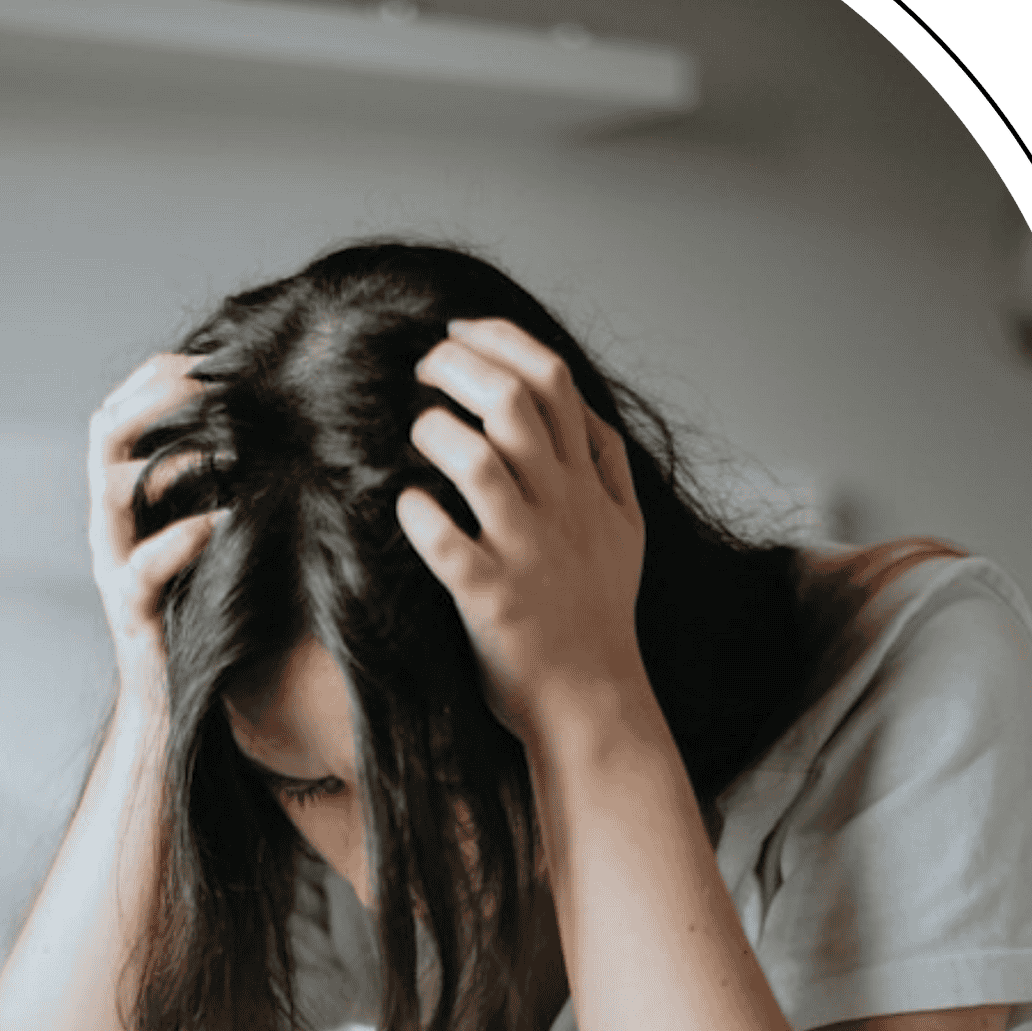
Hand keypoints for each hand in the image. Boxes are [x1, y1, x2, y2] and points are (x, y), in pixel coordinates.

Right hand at [87, 352, 221, 708]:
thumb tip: (273, 425)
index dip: (155, 376)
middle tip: (205, 376)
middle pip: (103, 431)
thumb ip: (218, 487)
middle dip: (152, 395)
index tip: (209, 352)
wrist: (173, 701)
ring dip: (167, 456)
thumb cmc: (203, 610)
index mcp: (125, 499)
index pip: (119, 412)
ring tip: (220, 443)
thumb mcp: (208, 536)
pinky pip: (145, 566)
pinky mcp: (134, 610)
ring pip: (111, 489)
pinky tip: (222, 523)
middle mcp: (110, 524)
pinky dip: (183, 538)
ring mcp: (114, 565)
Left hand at [396, 319, 647, 740]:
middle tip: (420, 368)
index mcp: (586, 484)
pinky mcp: (490, 599)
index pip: (552, 379)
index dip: (499, 339)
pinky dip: (417, 514)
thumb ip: (608, 465)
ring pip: (478, 462)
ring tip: (415, 434)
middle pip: (512, 403)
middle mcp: (559, 508)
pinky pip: (445, 542)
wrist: (593, 701)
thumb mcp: (625, 531)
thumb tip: (585, 410)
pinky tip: (406, 505)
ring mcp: (525, 552)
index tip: (456, 329)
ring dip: (434, 432)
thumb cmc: (599, 615)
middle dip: (454, 367)